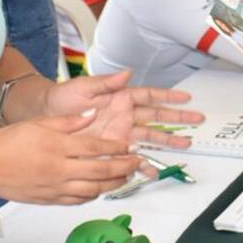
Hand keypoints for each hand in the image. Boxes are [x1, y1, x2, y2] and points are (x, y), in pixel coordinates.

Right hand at [0, 113, 143, 204]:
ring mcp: (55, 187)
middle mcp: (60, 169)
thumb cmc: (8, 142)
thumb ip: (69, 121)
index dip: (118, 148)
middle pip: (102, 171)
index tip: (130, 146)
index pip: (98, 148)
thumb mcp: (39, 123)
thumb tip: (92, 114)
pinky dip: (93, 195)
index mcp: (59, 147)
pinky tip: (99, 189)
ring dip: (113, 184)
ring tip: (124, 177)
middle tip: (136, 163)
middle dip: (124, 167)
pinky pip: (78, 201)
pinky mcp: (49, 200)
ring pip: (94, 190)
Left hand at [44, 71, 203, 148]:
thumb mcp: (83, 87)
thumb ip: (106, 82)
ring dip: (168, 141)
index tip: (186, 98)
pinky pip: (131, 156)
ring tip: (185, 144)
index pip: (150, 96)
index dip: (169, 97)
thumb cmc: (63, 99)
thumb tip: (127, 73)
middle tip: (197, 120)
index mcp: (121, 98)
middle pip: (157, 117)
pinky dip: (142, 163)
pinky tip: (152, 169)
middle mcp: (125, 115)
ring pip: (150, 136)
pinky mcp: (113, 148)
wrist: (44, 118)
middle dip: (178, 119)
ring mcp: (121, 132)